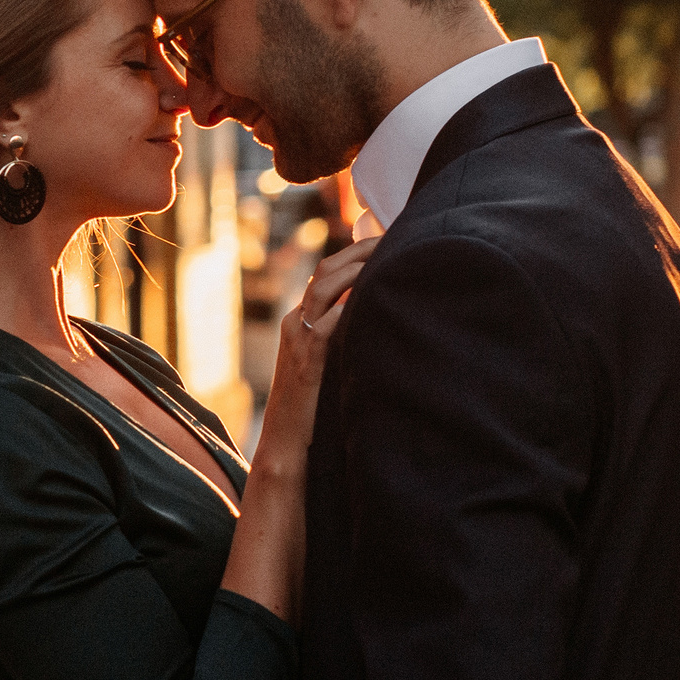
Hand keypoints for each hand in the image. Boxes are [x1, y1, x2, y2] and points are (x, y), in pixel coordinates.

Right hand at [255, 236, 377, 482]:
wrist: (286, 441)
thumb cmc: (313, 406)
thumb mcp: (327, 363)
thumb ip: (343, 339)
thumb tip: (378, 320)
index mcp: (299, 321)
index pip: (324, 275)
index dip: (353, 254)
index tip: (386, 243)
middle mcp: (295, 323)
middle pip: (324, 271)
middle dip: (359, 251)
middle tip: (392, 238)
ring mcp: (297, 339)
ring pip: (323, 287)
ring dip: (356, 268)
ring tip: (386, 256)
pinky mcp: (307, 359)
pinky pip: (327, 323)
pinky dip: (349, 305)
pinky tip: (373, 294)